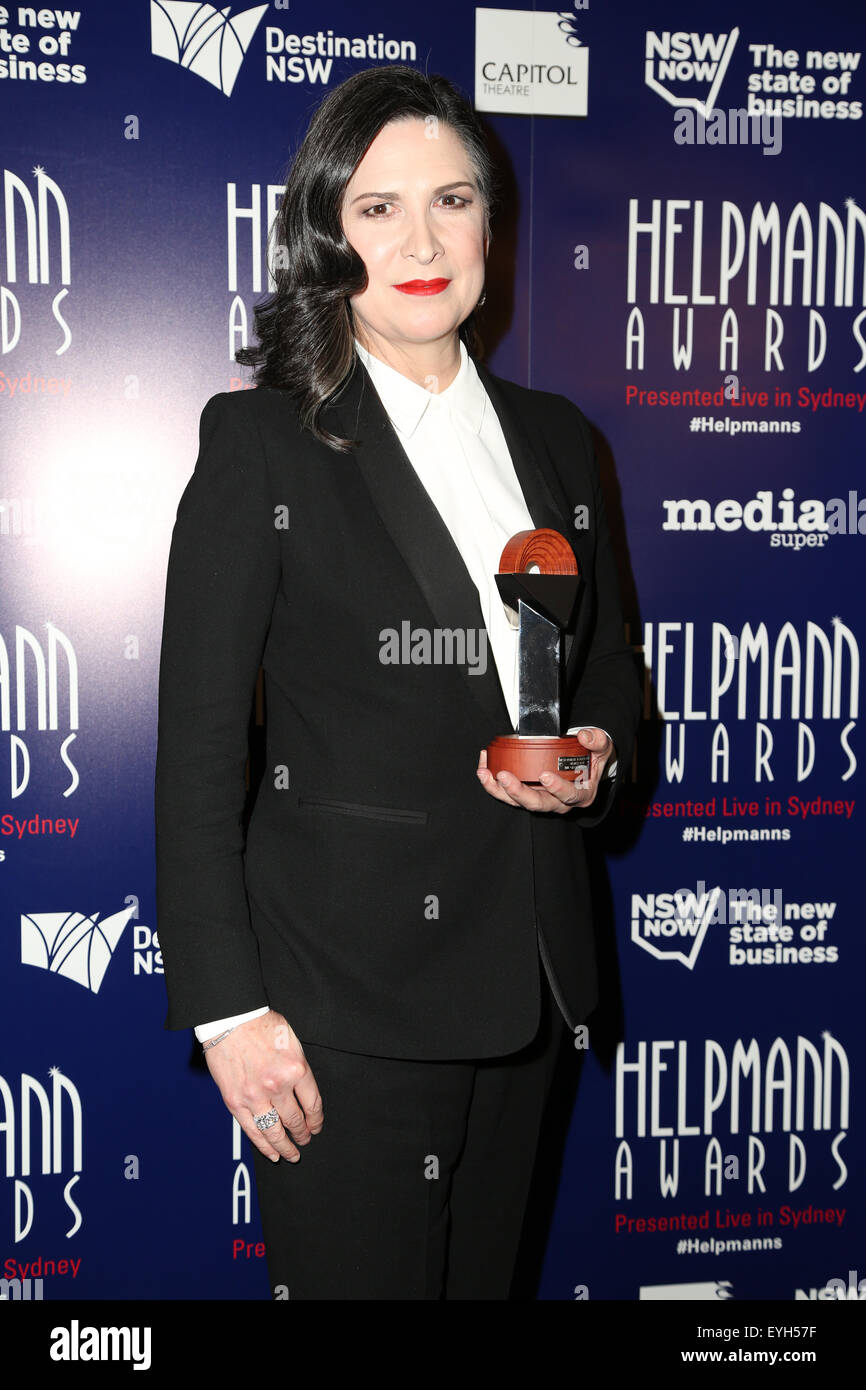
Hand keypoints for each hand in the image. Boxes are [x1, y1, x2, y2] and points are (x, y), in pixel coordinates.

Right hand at [204, 1009, 322, 1163]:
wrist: (230, 1019)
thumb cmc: (261, 1025)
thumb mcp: (292, 1042)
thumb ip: (299, 1068)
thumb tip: (303, 1093)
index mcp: (296, 1069)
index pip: (313, 1104)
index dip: (316, 1120)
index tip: (317, 1126)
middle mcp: (278, 1086)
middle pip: (295, 1120)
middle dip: (303, 1133)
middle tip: (305, 1139)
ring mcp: (255, 1096)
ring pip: (274, 1131)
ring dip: (285, 1146)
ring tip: (292, 1154)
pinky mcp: (235, 1102)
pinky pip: (252, 1130)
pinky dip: (263, 1145)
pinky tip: (272, 1153)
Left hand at [476, 727, 613, 813]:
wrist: (585, 762)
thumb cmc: (593, 758)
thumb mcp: (603, 747)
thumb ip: (598, 740)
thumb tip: (585, 736)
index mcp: (580, 794)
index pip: (569, 795)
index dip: (557, 788)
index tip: (545, 776)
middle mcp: (559, 802)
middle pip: (537, 803)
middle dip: (518, 791)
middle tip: (504, 776)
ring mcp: (541, 799)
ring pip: (517, 802)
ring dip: (499, 790)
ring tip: (485, 774)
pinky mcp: (526, 793)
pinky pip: (508, 793)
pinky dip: (493, 783)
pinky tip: (484, 769)